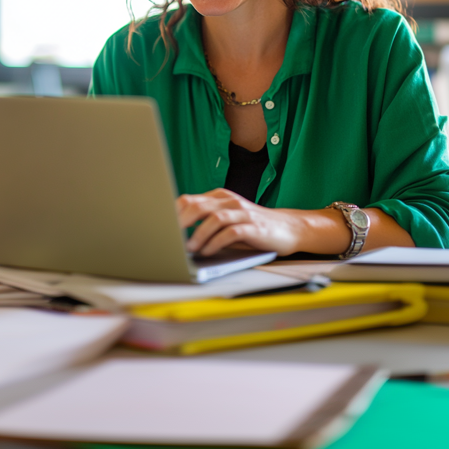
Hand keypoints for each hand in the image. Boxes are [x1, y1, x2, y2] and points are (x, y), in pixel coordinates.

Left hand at [177, 189, 306, 256]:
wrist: (288, 229)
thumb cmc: (253, 226)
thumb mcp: (228, 218)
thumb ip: (207, 219)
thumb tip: (176, 233)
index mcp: (220, 197)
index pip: (190, 200)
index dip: (173, 213)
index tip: (160, 227)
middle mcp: (230, 201)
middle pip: (198, 206)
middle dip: (180, 223)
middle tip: (168, 237)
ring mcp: (243, 213)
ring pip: (214, 219)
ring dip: (198, 235)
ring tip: (188, 249)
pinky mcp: (254, 227)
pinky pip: (231, 233)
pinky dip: (216, 243)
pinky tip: (208, 252)